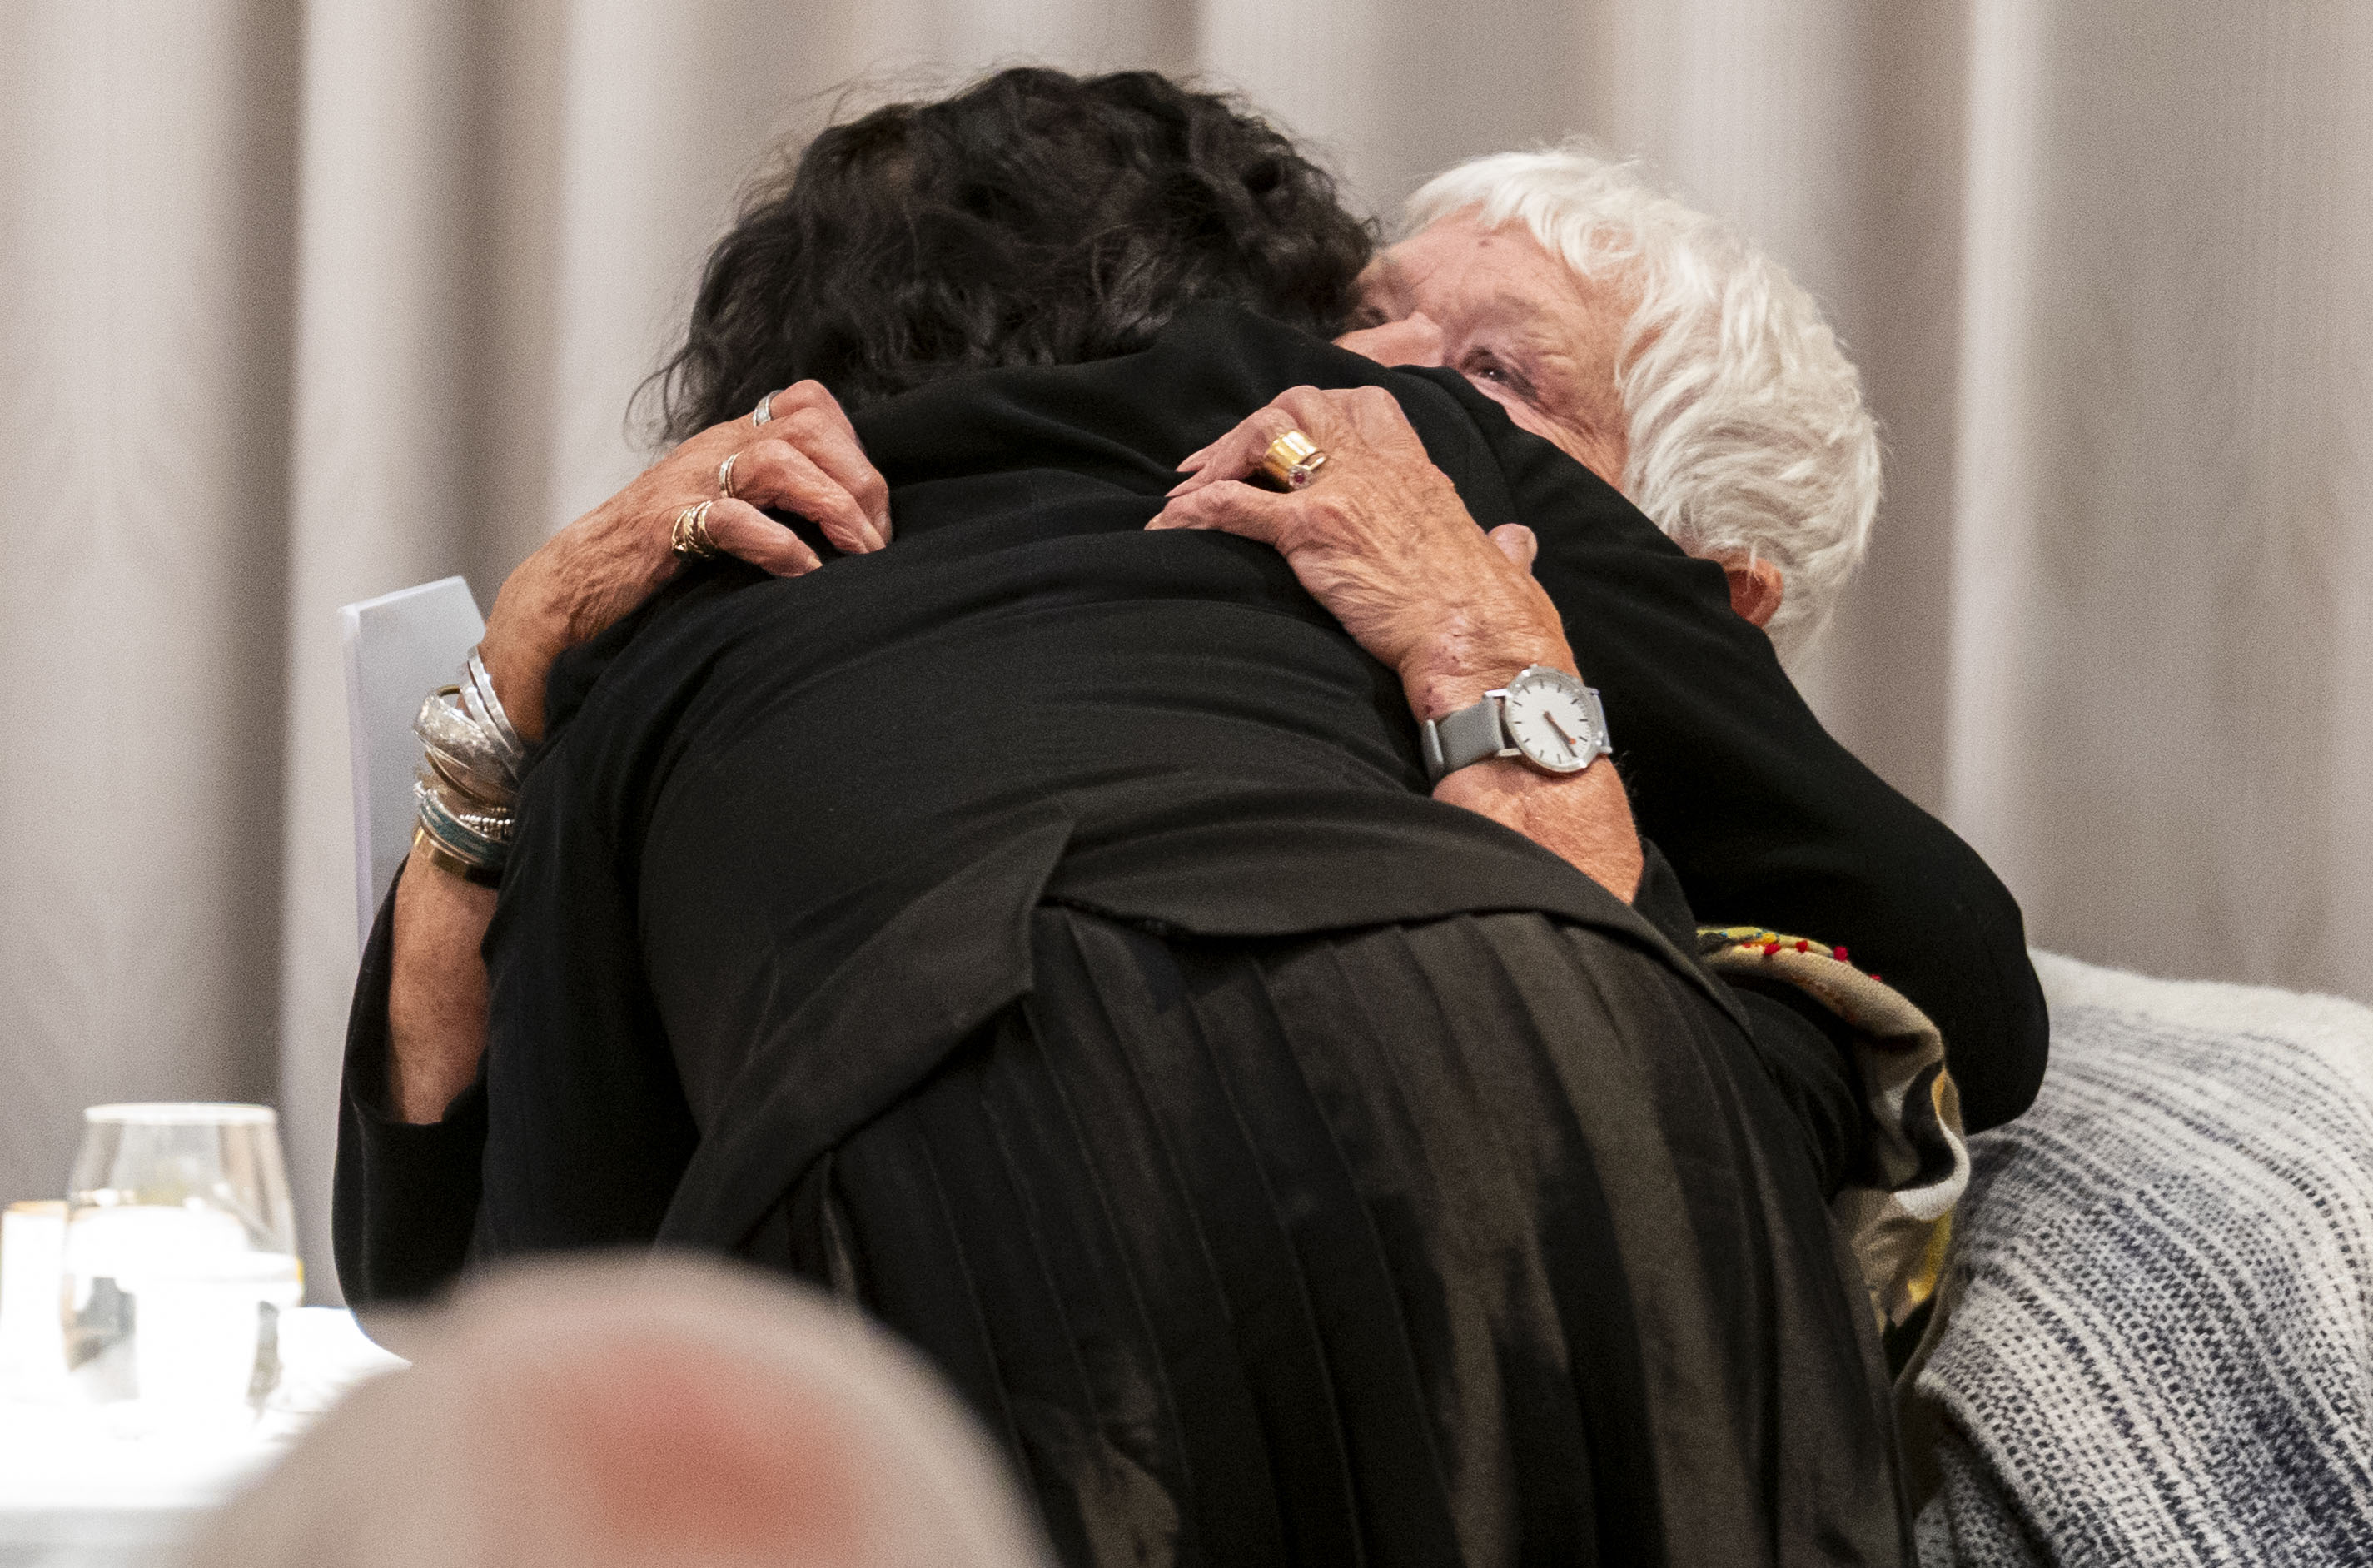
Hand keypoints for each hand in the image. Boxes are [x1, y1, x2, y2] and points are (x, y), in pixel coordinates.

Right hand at [480, 382, 890, 739]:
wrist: (573, 585)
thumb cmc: (655, 558)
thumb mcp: (721, 511)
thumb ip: (771, 500)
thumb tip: (850, 524)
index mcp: (731, 442)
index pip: (808, 403)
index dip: (855, 447)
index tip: (873, 510)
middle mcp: (714, 451)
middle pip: (809, 426)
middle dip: (859, 480)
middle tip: (876, 540)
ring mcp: (689, 484)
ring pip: (777, 461)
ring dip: (832, 507)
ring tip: (858, 554)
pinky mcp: (665, 527)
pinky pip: (732, 519)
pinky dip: (780, 545)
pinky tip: (805, 573)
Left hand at [1151, 385, 1567, 717]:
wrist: (1476, 639)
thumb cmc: (1489, 612)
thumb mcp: (1502, 558)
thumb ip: (1503, 544)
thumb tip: (1516, 542)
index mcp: (1416, 468)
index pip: (1361, 403)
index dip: (1318, 411)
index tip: (1293, 440)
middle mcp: (1376, 464)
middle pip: (1301, 403)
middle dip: (1255, 427)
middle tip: (1222, 465)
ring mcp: (1341, 491)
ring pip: (1265, 435)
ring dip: (1221, 458)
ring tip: (1190, 493)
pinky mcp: (1312, 531)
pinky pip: (1235, 505)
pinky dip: (1195, 510)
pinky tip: (1170, 524)